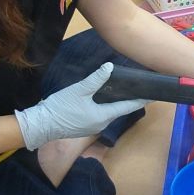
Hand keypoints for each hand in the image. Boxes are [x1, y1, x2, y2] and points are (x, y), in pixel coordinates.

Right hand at [15, 62, 147, 149]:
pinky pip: (99, 114)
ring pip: (109, 112)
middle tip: (137, 86)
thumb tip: (110, 67)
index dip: (141, 100)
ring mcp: (92, 127)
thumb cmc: (61, 108)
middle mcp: (102, 124)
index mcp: (104, 116)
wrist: (41, 125)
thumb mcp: (79, 90)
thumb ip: (96, 79)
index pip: (128, 106)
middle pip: (119, 109)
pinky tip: (103, 96)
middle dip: (128, 99)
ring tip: (122, 89)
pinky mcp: (83, 126)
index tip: (153, 95)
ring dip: (115, 102)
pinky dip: (105, 105)